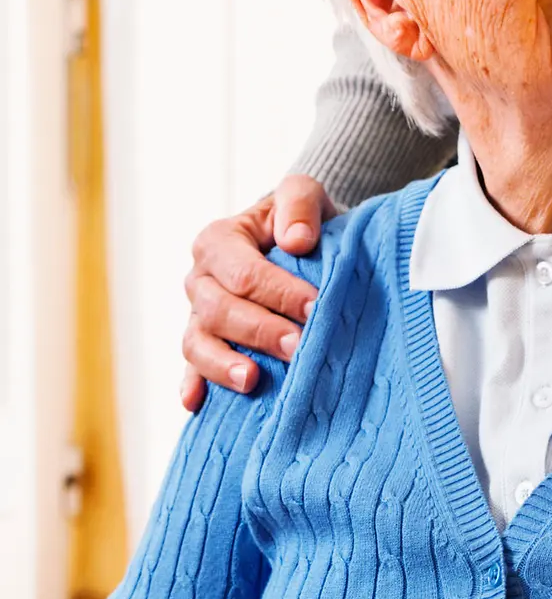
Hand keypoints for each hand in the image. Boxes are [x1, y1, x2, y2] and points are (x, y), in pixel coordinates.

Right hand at [179, 174, 337, 410]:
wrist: (296, 239)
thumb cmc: (298, 218)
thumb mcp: (303, 194)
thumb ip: (299, 204)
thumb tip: (296, 241)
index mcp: (219, 240)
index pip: (244, 273)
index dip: (278, 292)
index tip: (314, 306)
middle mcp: (200, 279)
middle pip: (219, 311)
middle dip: (260, 331)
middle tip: (299, 347)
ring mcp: (197, 314)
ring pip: (197, 343)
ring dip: (223, 365)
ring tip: (252, 381)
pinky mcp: (203, 341)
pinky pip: (190, 367)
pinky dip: (192, 385)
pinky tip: (198, 404)